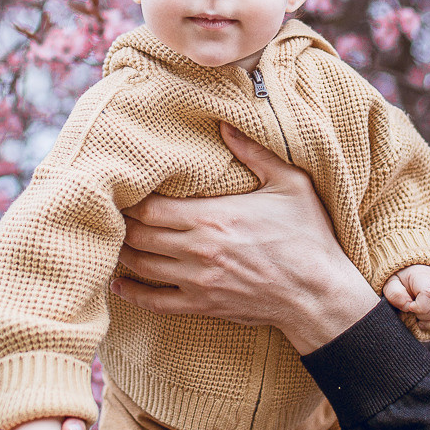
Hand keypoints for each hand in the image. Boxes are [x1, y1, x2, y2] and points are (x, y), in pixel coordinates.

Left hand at [111, 124, 379, 352]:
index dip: (131, 198)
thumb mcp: (290, 185)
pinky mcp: (203, 306)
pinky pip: (156, 302)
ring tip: (109, 239)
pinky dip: (132, 293)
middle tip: (110, 212)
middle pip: (139, 235)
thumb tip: (225, 123)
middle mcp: (198, 249)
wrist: (320, 295)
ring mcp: (198, 281)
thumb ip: (254, 153)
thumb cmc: (309, 237)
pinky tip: (118, 283)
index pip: (152, 207)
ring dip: (121, 253)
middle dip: (121, 223)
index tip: (123, 188)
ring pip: (141, 266)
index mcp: (213, 217)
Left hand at [384, 264, 429, 335]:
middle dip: (426, 317)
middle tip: (415, 316)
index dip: (419, 306)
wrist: (413, 272)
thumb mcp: (391, 283)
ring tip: (423, 323)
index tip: (410, 308)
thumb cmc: (401, 281)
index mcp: (424, 276)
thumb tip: (408, 306)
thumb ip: (395, 293)